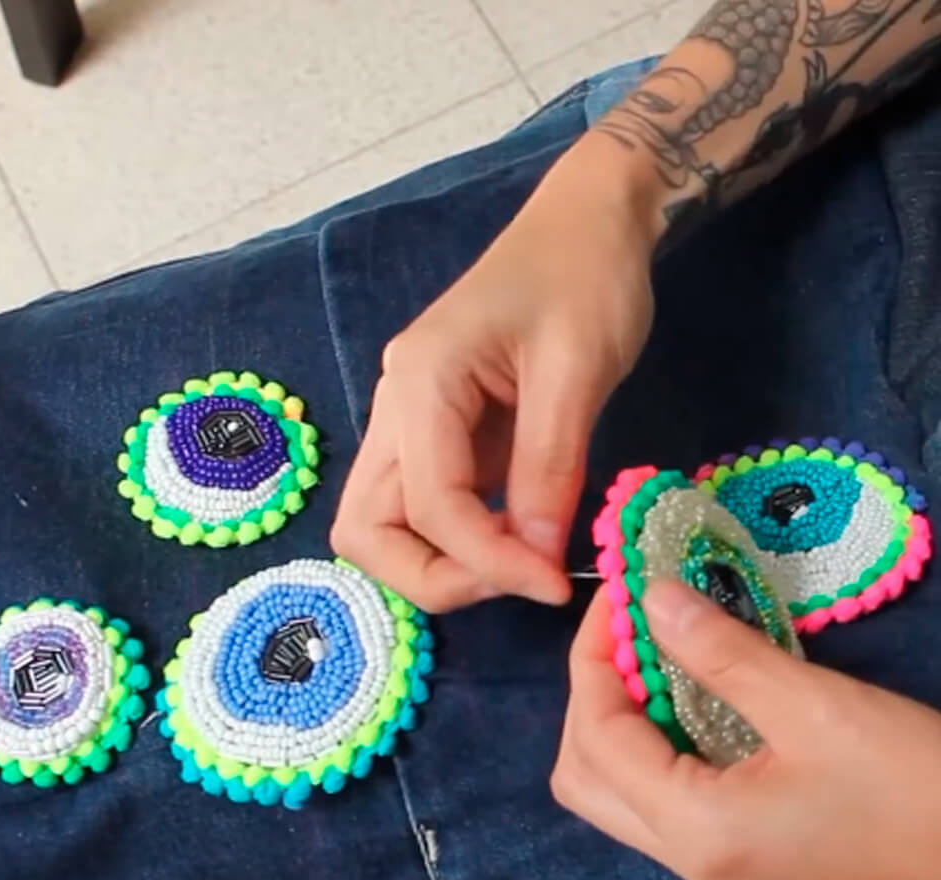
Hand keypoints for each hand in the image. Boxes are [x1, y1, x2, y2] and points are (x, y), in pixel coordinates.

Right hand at [330, 135, 657, 611]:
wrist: (586, 223)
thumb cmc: (586, 278)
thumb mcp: (577, 372)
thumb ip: (548, 470)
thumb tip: (534, 561)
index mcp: (420, 382)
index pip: (427, 506)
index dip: (486, 561)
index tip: (553, 584)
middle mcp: (396, 407)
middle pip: (364, 530)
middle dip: (433, 576)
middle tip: (514, 581)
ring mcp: (410, 422)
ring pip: (385, 525)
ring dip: (443, 563)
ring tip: (519, 563)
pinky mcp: (439, 434)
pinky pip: (426, 507)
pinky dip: (462, 539)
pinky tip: (518, 536)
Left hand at [552, 578, 940, 879]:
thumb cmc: (914, 788)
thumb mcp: (813, 707)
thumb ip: (719, 651)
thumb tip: (649, 596)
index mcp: (693, 829)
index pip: (596, 736)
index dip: (594, 656)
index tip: (619, 594)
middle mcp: (684, 855)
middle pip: (585, 772)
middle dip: (593, 691)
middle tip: (631, 628)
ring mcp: (709, 859)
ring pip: (616, 787)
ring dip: (618, 714)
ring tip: (654, 651)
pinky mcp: (736, 849)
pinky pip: (658, 792)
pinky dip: (652, 737)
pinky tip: (687, 692)